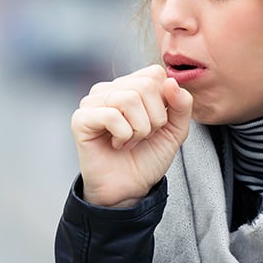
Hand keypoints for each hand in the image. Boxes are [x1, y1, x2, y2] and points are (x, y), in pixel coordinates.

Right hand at [70, 65, 192, 207]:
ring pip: (129, 99)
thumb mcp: (175, 130)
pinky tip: (117, 144)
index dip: (165, 101)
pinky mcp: (81, 119)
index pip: (155, 74)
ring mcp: (93, 102)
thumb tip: (171, 82)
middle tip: (144, 135)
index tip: (157, 123)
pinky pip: (111, 115)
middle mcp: (110, 89)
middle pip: (145, 85)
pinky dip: (123, 135)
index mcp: (130, 86)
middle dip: (154, 118)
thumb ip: (182, 105)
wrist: (129, 188)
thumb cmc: (148, 157)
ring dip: (139, 129)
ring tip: (130, 141)